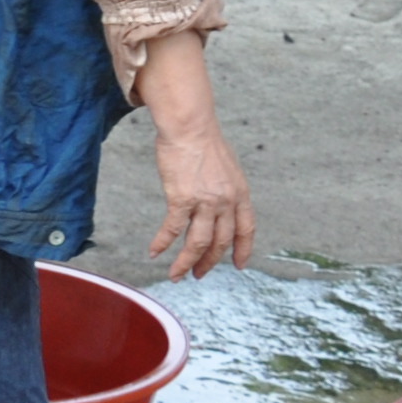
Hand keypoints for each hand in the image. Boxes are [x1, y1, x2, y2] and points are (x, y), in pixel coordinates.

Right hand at [147, 116, 255, 276]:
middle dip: (209, 262)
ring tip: (177, 274)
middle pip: (221, 242)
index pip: (246, 229)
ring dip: (187, 263)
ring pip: (198, 243)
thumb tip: (218, 203)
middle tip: (200, 274)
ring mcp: (205, 202)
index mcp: (240, 194)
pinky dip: (163, 243)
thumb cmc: (204, 141)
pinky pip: (173, 229)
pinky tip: (155, 252)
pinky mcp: (182, 199)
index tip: (239, 265)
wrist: (190, 128)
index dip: (243, 250)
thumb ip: (226, 189)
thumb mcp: (227, 168)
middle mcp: (226, 202)